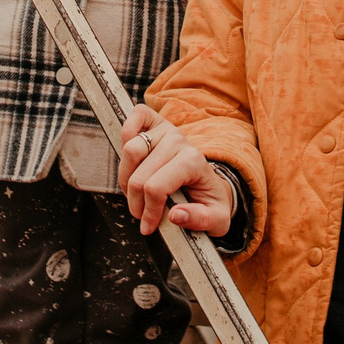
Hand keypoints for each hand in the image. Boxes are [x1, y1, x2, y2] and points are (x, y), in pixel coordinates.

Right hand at [119, 106, 233, 237]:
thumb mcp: (217, 220)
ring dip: (126, 178)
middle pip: (139, 176)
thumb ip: (201, 220)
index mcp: (194, 162)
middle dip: (136, 202)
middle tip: (141, 214)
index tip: (149, 225)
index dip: (148, 211)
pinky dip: (126, 133)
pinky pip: (135, 117)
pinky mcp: (156, 122)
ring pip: (130, 150)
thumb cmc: (211, 201)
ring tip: (136, 193)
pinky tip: (132, 159)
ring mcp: (166, 130)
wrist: (210, 185)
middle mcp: (179, 142)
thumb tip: (175, 215)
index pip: (156, 187)